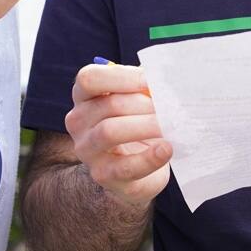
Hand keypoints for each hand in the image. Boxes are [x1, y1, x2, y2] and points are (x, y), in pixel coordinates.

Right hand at [64, 62, 170, 204]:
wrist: (135, 169)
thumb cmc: (135, 126)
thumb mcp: (135, 103)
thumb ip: (143, 89)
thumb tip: (163, 84)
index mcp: (84, 96)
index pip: (90, 79)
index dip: (122, 76)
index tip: (151, 81)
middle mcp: (78, 121)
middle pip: (109, 104)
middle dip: (144, 103)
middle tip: (172, 106)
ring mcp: (87, 149)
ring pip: (110, 131)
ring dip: (145, 125)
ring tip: (170, 124)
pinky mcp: (103, 174)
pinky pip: (125, 166)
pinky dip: (149, 158)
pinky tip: (166, 149)